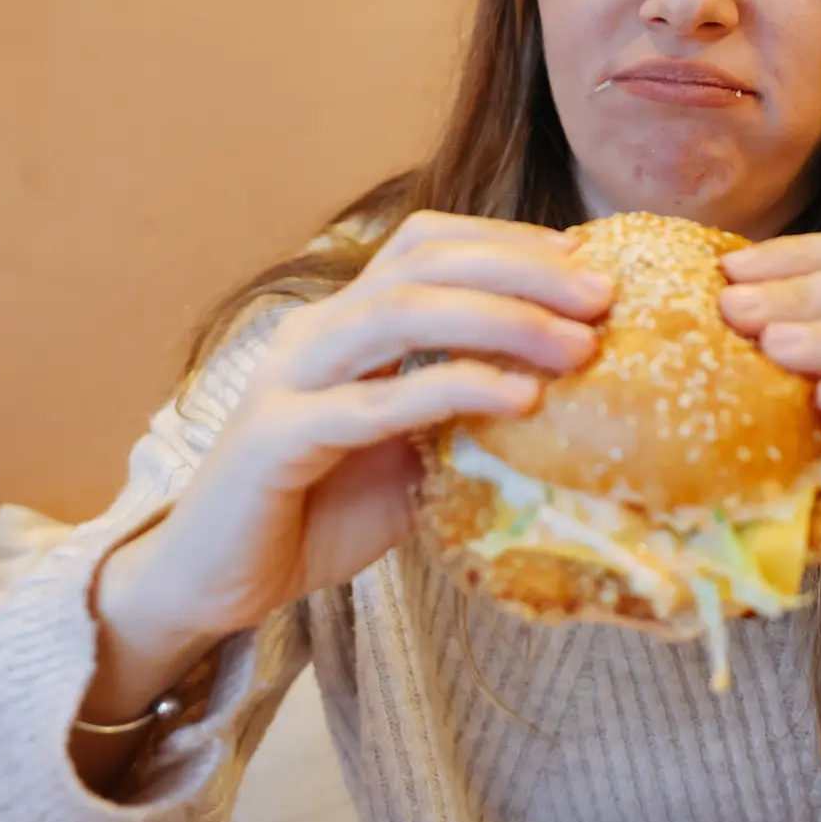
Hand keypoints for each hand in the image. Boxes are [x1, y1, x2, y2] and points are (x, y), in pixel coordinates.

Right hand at [100, 212, 613, 658]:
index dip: (505, 240)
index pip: (425, 245)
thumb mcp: (410, 452)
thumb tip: (563, 391)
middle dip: (522, 271)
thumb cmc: (316, 512)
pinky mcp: (277, 439)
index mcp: (344, 322)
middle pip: (423, 266)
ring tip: (577, 345)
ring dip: (500, 320)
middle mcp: (315, 332)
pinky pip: (374, 403)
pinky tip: (520, 398)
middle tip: (603, 298)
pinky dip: (453, 390)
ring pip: (399, 314)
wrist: (216, 581)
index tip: (585, 262)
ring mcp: (290, 379)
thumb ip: (462, 413)